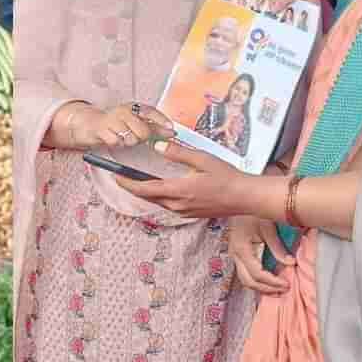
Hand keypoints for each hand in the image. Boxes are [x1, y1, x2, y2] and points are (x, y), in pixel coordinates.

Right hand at [62, 101, 175, 149]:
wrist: (89, 124)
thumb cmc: (115, 125)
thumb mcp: (134, 122)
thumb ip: (153, 127)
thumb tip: (172, 132)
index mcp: (133, 107)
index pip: (150, 111)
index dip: (162, 120)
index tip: (171, 129)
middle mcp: (123, 111)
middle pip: (142, 130)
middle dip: (142, 138)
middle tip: (135, 137)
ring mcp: (112, 119)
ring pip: (130, 138)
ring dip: (128, 142)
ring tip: (122, 138)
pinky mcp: (101, 129)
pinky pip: (116, 141)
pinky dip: (116, 144)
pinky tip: (113, 139)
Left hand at [115, 138, 257, 217]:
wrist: (245, 197)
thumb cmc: (227, 177)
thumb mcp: (202, 159)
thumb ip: (178, 153)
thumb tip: (157, 147)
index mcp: (178, 191)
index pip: (144, 189)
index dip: (127, 183)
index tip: (115, 176)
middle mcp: (178, 205)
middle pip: (147, 197)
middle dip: (132, 187)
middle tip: (121, 176)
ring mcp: (184, 212)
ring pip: (157, 202)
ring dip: (145, 192)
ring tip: (136, 180)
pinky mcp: (190, 214)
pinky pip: (168, 205)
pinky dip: (158, 196)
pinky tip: (158, 187)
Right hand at [229, 215, 293, 293]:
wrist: (239, 201)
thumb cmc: (253, 212)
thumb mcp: (268, 228)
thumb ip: (278, 247)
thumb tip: (290, 263)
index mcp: (242, 249)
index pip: (257, 273)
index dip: (273, 282)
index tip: (287, 284)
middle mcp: (235, 255)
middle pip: (248, 281)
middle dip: (266, 288)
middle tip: (284, 289)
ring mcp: (234, 255)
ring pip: (245, 279)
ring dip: (261, 287)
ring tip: (277, 289)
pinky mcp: (236, 253)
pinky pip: (245, 272)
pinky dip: (256, 280)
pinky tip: (268, 280)